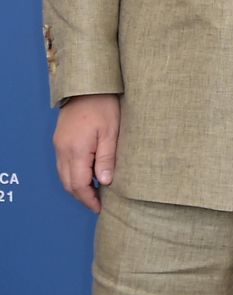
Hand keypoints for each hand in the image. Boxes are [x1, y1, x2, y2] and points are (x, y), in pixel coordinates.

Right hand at [53, 94, 120, 211]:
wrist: (87, 86)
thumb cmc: (103, 106)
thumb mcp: (111, 132)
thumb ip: (106, 158)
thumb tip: (104, 182)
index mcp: (75, 151)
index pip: (79, 184)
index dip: (89, 199)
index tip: (99, 208)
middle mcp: (63, 151)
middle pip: (68, 183)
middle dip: (82, 196)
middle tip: (98, 203)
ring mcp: (59, 145)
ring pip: (64, 175)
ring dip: (77, 186)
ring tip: (95, 192)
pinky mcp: (60, 140)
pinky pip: (63, 165)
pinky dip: (73, 174)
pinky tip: (87, 174)